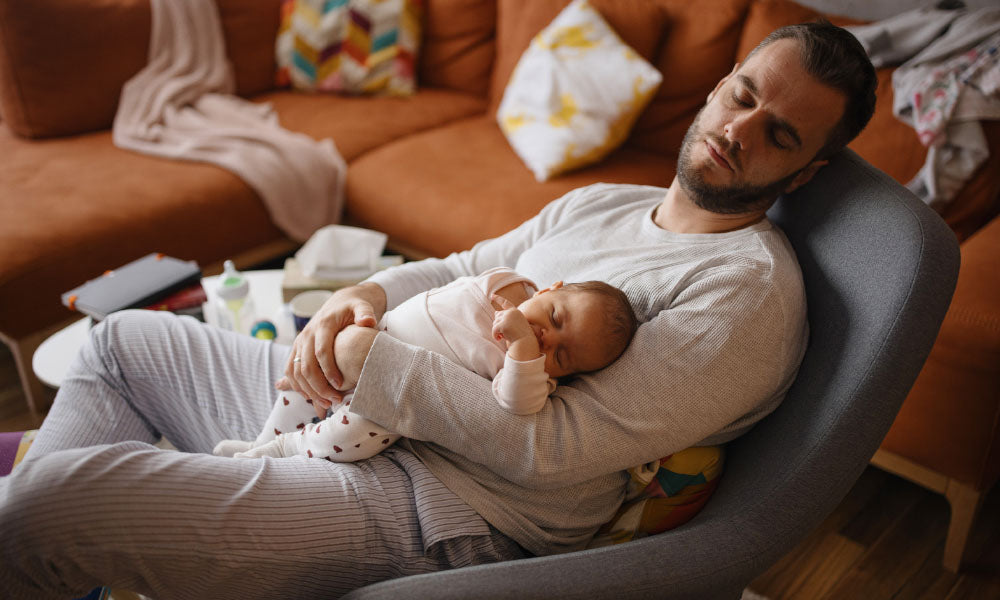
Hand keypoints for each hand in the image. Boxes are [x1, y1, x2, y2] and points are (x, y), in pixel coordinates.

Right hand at [278, 283, 385, 407]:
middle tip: (334, 401)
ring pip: (295, 371)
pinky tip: (311, 397)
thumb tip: (367, 321)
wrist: (341, 301)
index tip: (340, 386)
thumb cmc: (354, 307)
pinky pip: (290, 370)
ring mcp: (300, 342)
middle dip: (318, 386)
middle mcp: (308, 334)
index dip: (329, 370)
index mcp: (323, 325)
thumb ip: (365, 313)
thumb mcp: (362, 306)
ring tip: (325, 404)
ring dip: (307, 390)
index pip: (321, 351)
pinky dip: (298, 386)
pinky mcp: (297, 348)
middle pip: (306, 366)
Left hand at [491, 300, 533, 345]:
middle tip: (503, 334)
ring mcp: (507, 317)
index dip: (498, 298)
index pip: (505, 303)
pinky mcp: (503, 324)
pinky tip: (499, 339)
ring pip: (495, 323)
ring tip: (503, 336)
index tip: (492, 295)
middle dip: (498, 325)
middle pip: (497, 316)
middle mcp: (511, 312)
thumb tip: (495, 312)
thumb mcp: (514, 324)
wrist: (525, 343)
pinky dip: (495, 335)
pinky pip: (494, 329)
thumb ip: (505, 317)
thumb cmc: (520, 335)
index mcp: (515, 311)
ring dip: (496, 331)